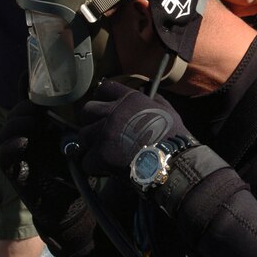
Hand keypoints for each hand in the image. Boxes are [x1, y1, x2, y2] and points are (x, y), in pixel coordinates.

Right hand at [0, 100, 95, 254]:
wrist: (71, 206)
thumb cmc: (78, 172)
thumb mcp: (81, 146)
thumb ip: (78, 129)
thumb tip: (87, 107)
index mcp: (43, 130)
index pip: (29, 108)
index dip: (30, 97)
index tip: (40, 93)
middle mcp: (29, 139)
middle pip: (15, 116)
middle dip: (24, 109)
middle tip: (37, 109)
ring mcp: (20, 155)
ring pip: (6, 133)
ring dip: (16, 124)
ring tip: (32, 123)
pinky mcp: (14, 172)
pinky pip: (3, 158)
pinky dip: (9, 148)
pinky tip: (22, 142)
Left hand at [76, 81, 192, 176]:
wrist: (171, 162)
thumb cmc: (173, 137)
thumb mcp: (166, 110)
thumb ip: (153, 100)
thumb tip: (146, 94)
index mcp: (129, 99)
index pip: (105, 88)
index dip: (102, 96)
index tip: (104, 104)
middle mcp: (113, 112)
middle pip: (87, 110)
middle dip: (91, 120)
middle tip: (100, 130)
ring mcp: (104, 133)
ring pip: (83, 135)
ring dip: (92, 144)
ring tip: (104, 152)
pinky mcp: (100, 155)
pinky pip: (86, 160)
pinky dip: (95, 166)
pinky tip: (106, 169)